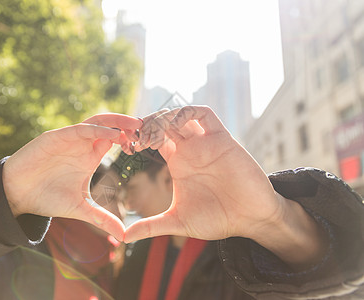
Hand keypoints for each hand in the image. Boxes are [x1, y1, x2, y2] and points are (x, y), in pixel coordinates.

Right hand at [2, 113, 141, 241]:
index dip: (132, 139)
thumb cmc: (47, 198)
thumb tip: (123, 236)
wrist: (16, 195)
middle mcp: (82, 145)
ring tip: (136, 125)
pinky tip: (112, 134)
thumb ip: (101, 218)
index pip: (115, 140)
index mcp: (90, 156)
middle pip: (110, 127)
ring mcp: (69, 139)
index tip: (151, 143)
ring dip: (117, 121)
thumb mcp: (80, 208)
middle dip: (129, 125)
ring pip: (97, 122)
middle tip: (150, 128)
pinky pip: (80, 129)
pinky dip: (97, 130)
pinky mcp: (55, 137)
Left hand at [127, 106, 327, 268]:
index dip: (138, 137)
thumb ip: (151, 226)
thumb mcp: (178, 222)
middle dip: (146, 124)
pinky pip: (204, 115)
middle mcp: (190, 149)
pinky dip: (188, 112)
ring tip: (151, 134)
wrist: (250, 219)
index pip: (153, 138)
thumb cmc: (217, 219)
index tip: (126, 146)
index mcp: (178, 163)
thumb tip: (124, 237)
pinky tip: (175, 124)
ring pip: (180, 115)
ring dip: (163, 117)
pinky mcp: (222, 140)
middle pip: (163, 123)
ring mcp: (205, 143)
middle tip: (134, 137)